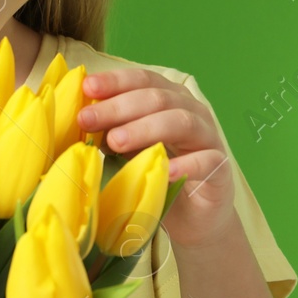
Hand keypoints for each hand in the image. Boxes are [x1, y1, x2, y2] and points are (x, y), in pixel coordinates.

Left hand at [78, 68, 237, 246]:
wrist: (192, 218)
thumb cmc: (155, 175)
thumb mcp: (128, 150)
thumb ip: (111, 130)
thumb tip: (76, 117)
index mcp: (169, 99)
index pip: (142, 80)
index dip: (115, 81)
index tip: (86, 87)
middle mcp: (191, 111)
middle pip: (157, 98)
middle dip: (119, 107)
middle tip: (87, 120)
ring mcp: (208, 139)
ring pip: (181, 122)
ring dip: (145, 129)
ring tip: (115, 142)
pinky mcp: (220, 170)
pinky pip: (205, 161)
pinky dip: (184, 164)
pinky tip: (164, 170)